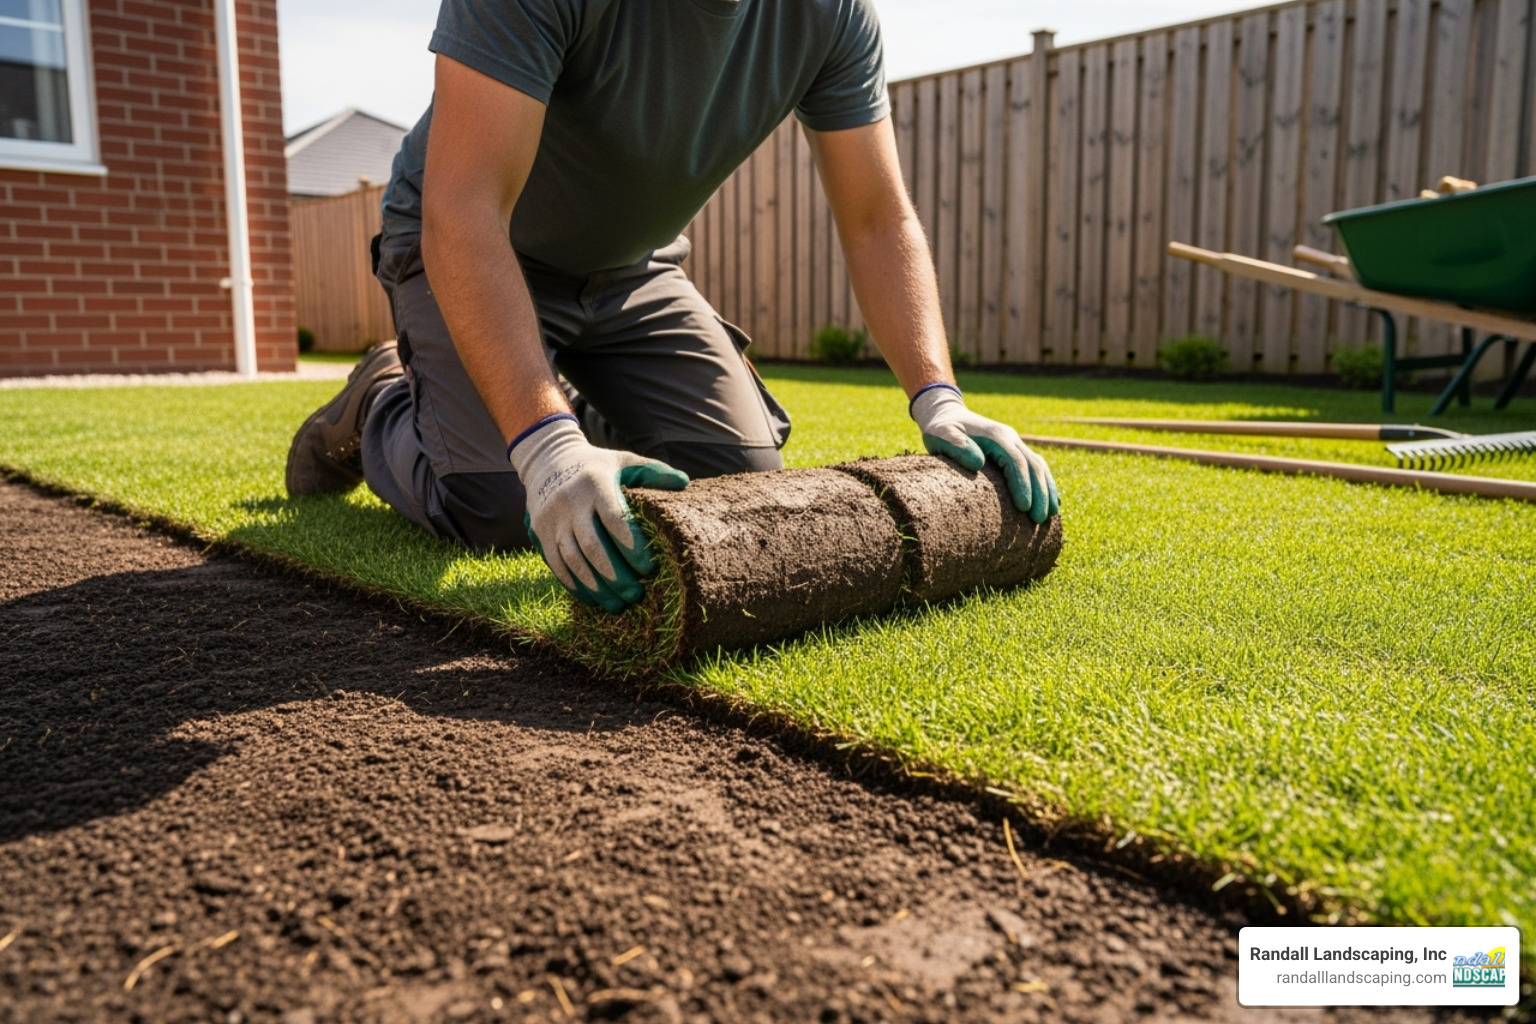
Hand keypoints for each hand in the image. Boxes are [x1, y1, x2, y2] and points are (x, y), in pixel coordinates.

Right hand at [508, 415, 688, 612]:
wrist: (547, 459)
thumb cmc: (597, 466)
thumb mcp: (624, 461)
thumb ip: (653, 472)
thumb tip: (684, 483)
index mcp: (596, 483)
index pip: (615, 518)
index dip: (632, 546)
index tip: (650, 568)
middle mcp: (571, 501)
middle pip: (592, 545)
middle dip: (615, 574)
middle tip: (637, 595)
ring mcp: (552, 518)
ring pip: (572, 559)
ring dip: (595, 586)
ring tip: (617, 604)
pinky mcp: (540, 532)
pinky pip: (556, 564)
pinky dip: (574, 585)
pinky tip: (593, 599)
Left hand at [910, 384, 1059, 522]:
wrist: (947, 414)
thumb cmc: (941, 429)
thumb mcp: (941, 434)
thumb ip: (956, 446)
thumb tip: (978, 463)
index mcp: (996, 436)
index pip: (1016, 462)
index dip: (1022, 485)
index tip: (1024, 508)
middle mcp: (1011, 438)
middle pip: (1034, 465)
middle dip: (1040, 493)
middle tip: (1039, 519)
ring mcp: (1015, 443)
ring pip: (1039, 466)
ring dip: (1047, 490)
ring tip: (1049, 516)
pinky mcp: (1015, 450)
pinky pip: (1036, 467)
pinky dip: (1045, 484)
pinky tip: (1051, 503)